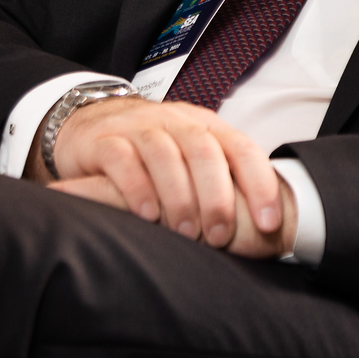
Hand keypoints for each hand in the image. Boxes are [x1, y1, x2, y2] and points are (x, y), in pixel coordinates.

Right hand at [27, 96, 286, 251]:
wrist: (89, 120)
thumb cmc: (153, 150)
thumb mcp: (191, 156)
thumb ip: (220, 179)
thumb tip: (261, 225)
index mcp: (206, 126)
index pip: (242, 148)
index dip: (260, 184)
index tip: (269, 223)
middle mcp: (176, 122)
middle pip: (204, 150)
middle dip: (217, 197)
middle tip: (220, 237)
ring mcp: (138, 128)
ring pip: (164, 154)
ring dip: (179, 196)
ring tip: (185, 232)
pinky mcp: (104, 140)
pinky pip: (122, 159)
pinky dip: (136, 188)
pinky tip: (147, 215)